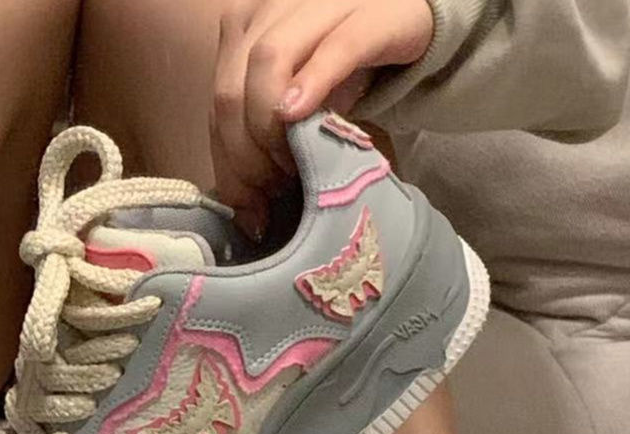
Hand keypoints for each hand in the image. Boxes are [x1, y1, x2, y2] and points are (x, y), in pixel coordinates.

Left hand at [211, 0, 432, 230]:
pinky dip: (313, 84)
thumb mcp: (293, 111)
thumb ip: (260, 146)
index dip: (228, 161)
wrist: (411, 25)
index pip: (217, 103)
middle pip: (231, 89)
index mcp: (242, 26)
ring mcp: (319, 0)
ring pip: (268, 61)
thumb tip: (246, 215)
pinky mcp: (373, 10)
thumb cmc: (342, 72)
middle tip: (276, 188)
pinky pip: (336, 47)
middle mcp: (269, 5)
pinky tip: (299, 116)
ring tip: (294, 167)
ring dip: (273, 129)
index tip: (252, 202)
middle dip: (247, 153)